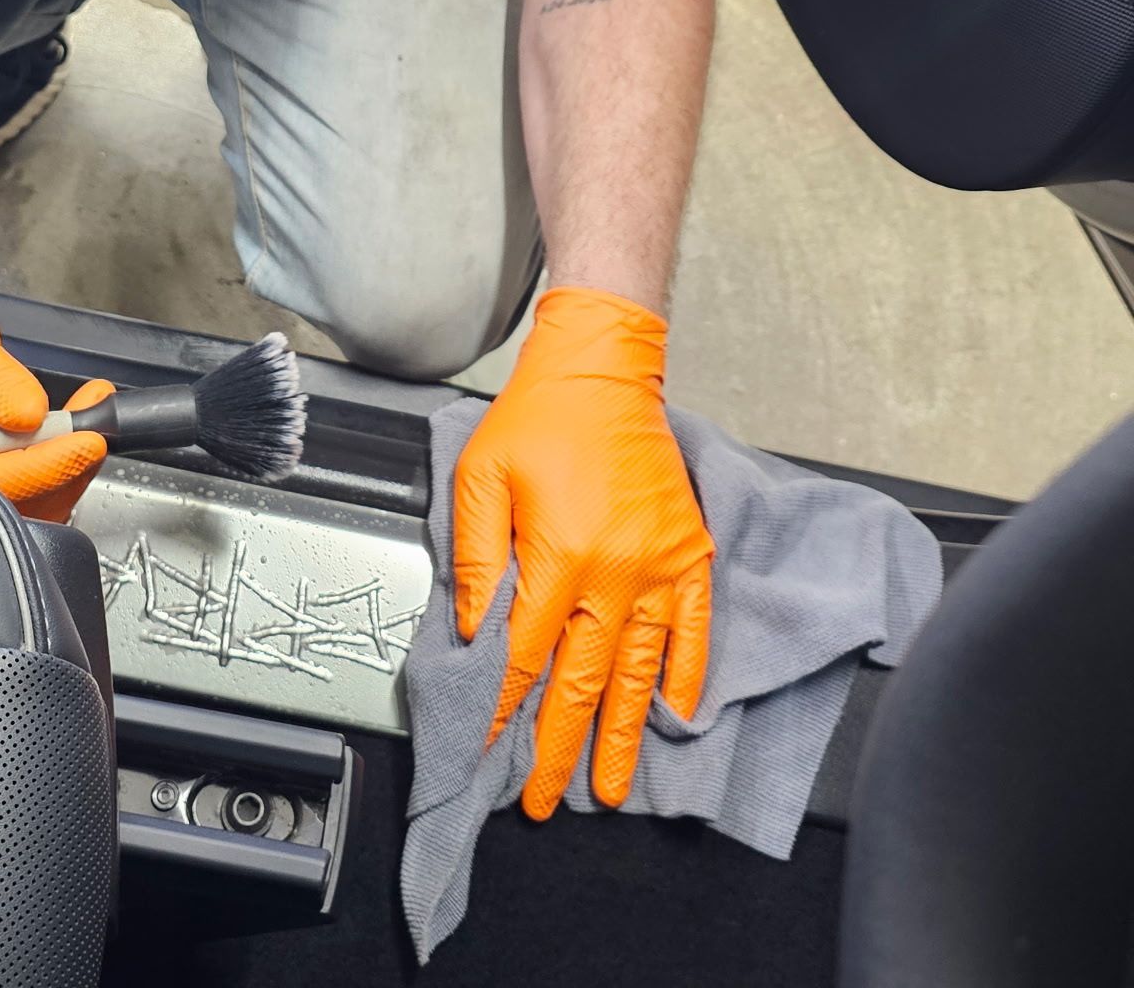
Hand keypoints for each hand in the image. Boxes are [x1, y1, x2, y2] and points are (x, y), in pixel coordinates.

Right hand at [0, 246, 109, 522]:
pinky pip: (29, 489)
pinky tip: (74, 428)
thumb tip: (29, 413)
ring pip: (25, 504)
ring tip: (90, 418)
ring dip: (67, 467)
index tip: (81, 444)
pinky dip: (60, 463)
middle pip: (5, 504)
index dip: (33, 470)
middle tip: (95, 427)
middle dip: (59, 469)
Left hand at [452, 285, 712, 818]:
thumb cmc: (535, 420)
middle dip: (560, 747)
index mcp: (557, 555)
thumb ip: (478, 561)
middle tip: (548, 800)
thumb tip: (476, 635)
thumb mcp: (480, 479)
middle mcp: (614, 571)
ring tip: (612, 787)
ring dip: (624, 735)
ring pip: (639, 672)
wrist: (602, 370)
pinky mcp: (691, 554)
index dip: (504, 709)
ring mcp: (660, 567)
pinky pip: (694, 634)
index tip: (490, 751)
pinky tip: (677, 720)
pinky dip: (687, 681)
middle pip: (581, 681)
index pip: (524, 655)